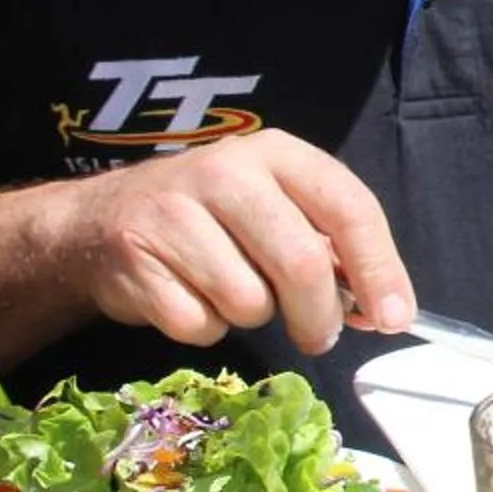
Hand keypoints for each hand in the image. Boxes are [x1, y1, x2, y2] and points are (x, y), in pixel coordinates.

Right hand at [34, 127, 411, 354]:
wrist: (96, 221)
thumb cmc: (212, 216)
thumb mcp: (276, 206)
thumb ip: (330, 245)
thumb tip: (381, 308)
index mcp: (277, 153)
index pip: (349, 207)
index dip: (380, 268)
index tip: (396, 317)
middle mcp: (226, 172)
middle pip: (301, 261)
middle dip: (320, 314)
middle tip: (320, 337)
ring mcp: (174, 214)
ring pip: (250, 300)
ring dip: (255, 317)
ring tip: (233, 292)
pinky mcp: (136, 260)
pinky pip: (198, 324)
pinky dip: (208, 328)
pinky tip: (190, 298)